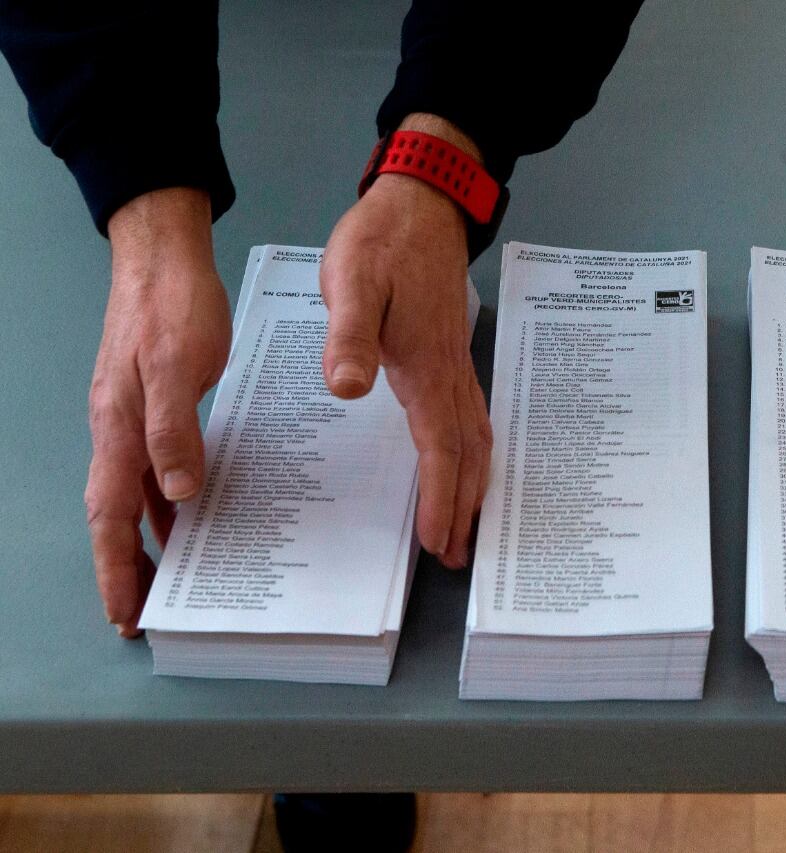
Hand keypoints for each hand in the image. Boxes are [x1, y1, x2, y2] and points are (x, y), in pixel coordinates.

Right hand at [87, 188, 229, 636]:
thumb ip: (173, 431)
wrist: (164, 257)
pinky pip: (157, 466)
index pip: (111, 516)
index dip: (117, 565)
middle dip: (127, 565)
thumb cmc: (171, 307)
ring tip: (173, 576)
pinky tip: (195, 510)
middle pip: (117, 515)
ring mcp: (133, 417)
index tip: (126, 610)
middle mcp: (119, 430)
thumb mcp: (177, 367)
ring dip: (151, 537)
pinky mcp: (155, 403)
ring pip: (136, 494)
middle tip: (145, 611)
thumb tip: (178, 494)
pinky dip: (171, 497)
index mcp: (118, 428)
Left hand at [319, 116, 492, 568]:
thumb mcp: (352, 282)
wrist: (422, 204)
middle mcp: (450, 373)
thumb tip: (348, 389)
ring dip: (472, 486)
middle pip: (466, 454)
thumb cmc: (381, 243)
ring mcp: (457, 365)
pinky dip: (472, 455)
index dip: (438, 496)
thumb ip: (349, 335)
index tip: (434, 541)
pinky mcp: (451, 355)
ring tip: (464, 526)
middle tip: (454, 555)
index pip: (439, 446)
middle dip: (461, 507)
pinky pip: (472, 419)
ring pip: (475, 439)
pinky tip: (463, 463)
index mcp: (426, 366)